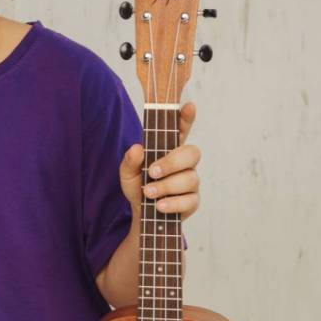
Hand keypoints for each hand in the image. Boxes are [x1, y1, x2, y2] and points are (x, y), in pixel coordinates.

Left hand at [118, 100, 200, 218]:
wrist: (142, 213)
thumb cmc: (138, 186)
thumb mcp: (127, 173)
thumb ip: (129, 161)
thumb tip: (136, 148)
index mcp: (169, 149)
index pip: (182, 129)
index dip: (187, 117)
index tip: (189, 106)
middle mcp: (184, 163)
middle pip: (192, 153)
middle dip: (172, 162)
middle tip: (152, 172)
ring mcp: (191, 181)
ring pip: (190, 178)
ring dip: (167, 186)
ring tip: (149, 193)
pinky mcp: (193, 201)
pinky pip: (190, 200)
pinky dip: (172, 203)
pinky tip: (159, 205)